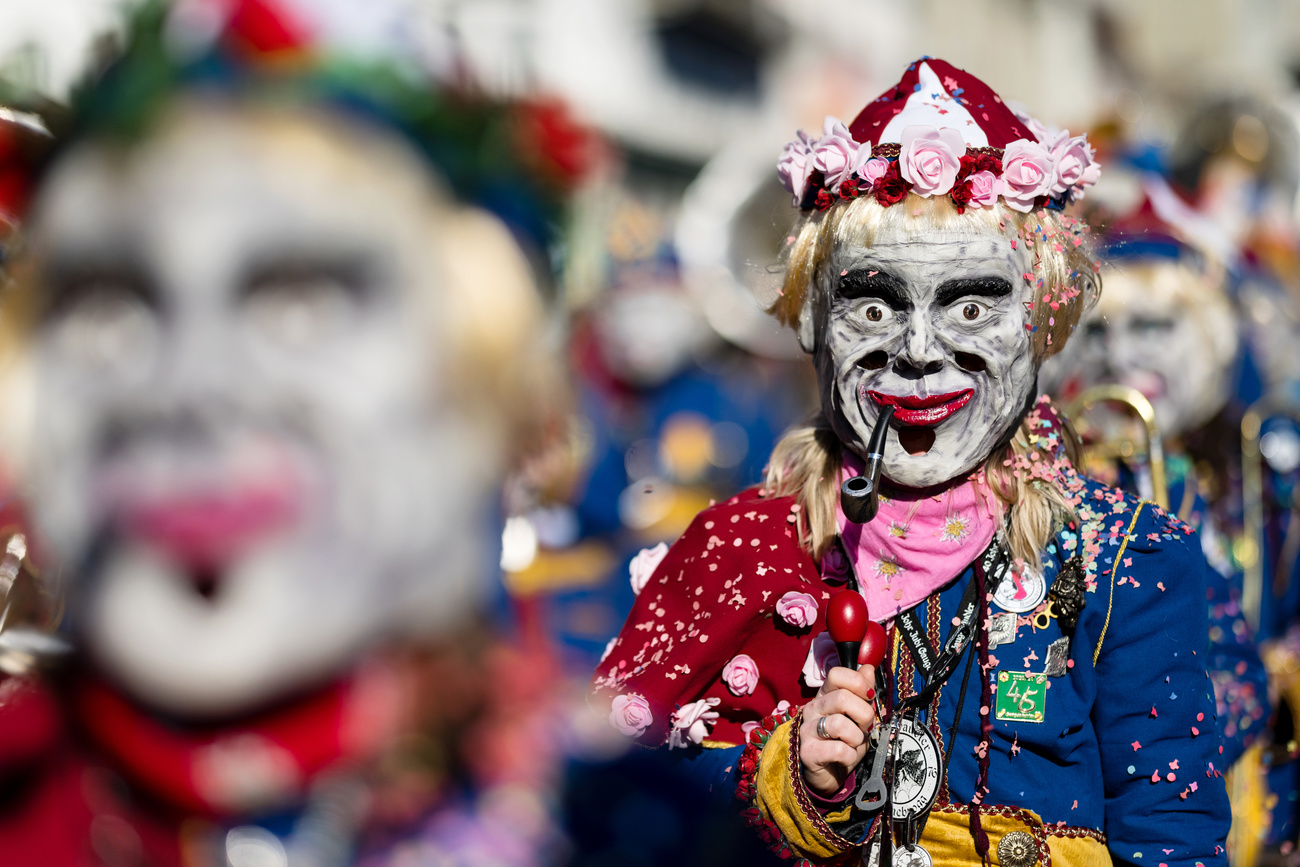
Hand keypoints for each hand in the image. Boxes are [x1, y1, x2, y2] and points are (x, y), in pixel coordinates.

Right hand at [798, 665, 876, 796]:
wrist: (828, 774)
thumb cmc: (843, 742)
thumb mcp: (857, 716)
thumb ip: (863, 693)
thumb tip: (868, 668)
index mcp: (825, 695)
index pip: (836, 674)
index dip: (858, 683)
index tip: (868, 698)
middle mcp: (812, 708)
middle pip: (843, 698)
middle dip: (863, 715)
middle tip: (863, 727)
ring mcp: (807, 730)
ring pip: (840, 724)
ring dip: (856, 738)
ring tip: (853, 744)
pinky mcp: (808, 752)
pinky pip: (838, 750)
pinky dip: (849, 756)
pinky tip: (845, 757)